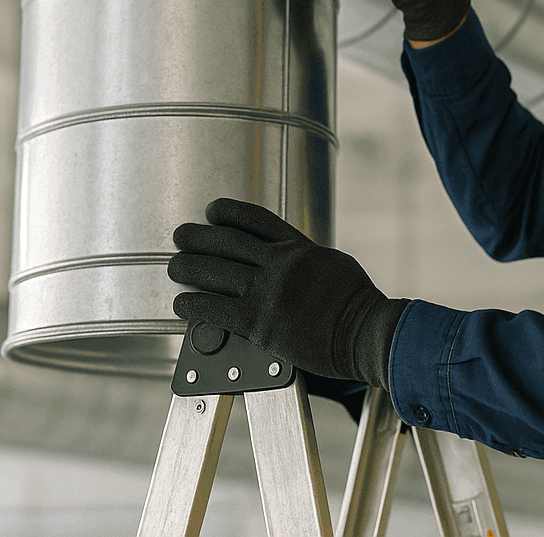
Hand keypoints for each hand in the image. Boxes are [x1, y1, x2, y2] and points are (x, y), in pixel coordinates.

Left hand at [167, 198, 407, 388]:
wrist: (368, 332)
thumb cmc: (359, 306)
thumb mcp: (335, 266)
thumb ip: (307, 260)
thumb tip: (291, 258)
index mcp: (300, 247)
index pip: (257, 220)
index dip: (229, 212)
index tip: (213, 211)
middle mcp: (281, 263)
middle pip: (229, 241)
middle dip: (199, 236)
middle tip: (181, 235)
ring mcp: (270, 291)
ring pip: (217, 271)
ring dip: (189, 266)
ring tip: (174, 265)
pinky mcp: (261, 322)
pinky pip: (217, 309)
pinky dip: (194, 304)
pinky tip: (181, 302)